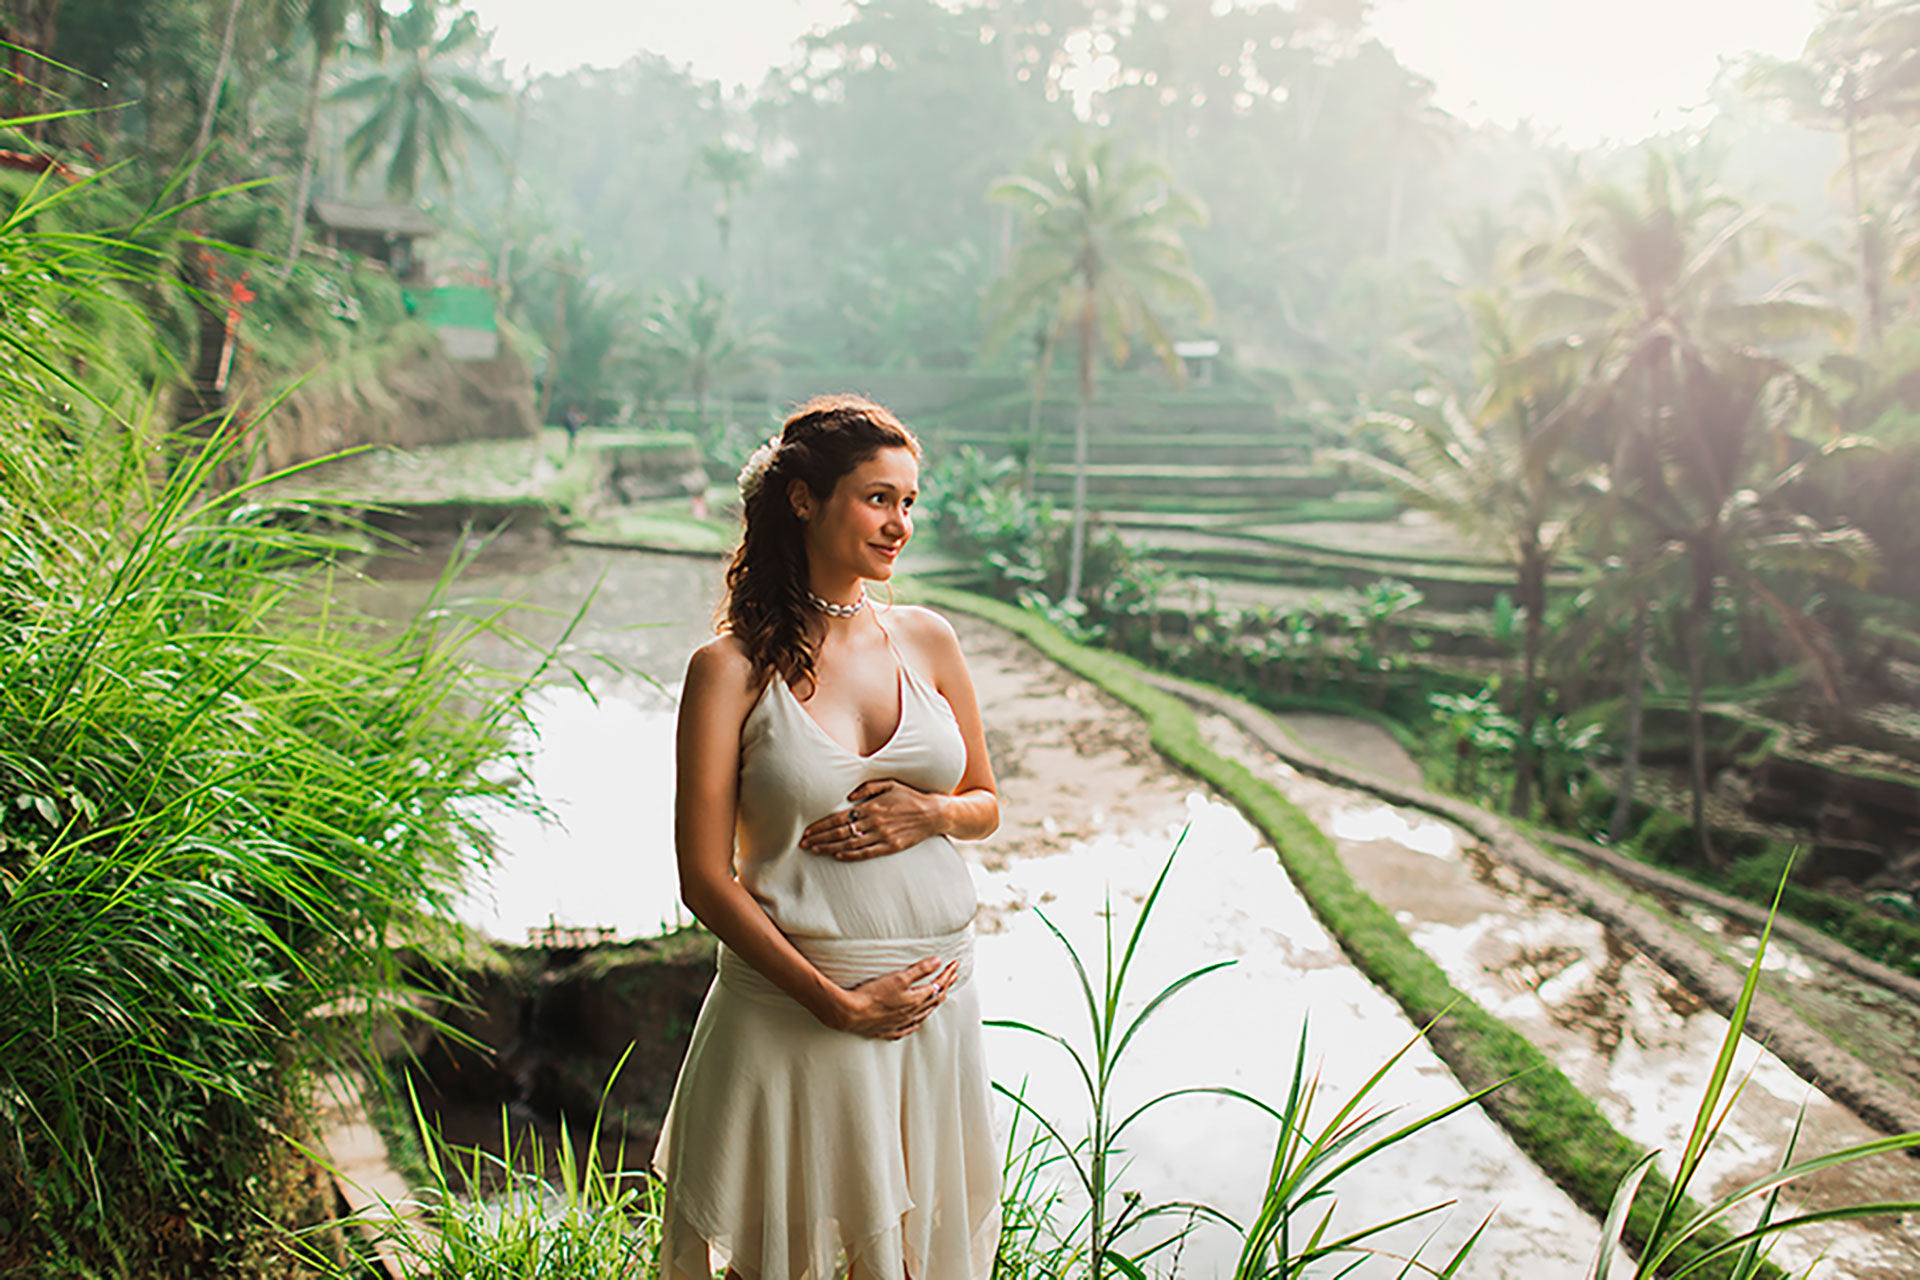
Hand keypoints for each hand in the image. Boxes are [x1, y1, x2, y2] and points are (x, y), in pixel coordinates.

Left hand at [799, 779, 944, 860]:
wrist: (933, 813)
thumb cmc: (909, 797)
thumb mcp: (889, 784)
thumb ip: (867, 788)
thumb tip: (848, 795)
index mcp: (871, 807)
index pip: (839, 818)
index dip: (821, 825)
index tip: (807, 831)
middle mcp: (874, 822)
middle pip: (840, 832)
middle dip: (820, 838)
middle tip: (804, 843)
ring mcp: (882, 836)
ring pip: (849, 844)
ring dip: (829, 848)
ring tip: (814, 851)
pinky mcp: (890, 847)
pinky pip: (866, 853)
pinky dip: (851, 855)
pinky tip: (838, 856)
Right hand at [829, 957, 959, 1038]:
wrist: (851, 1013)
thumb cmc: (873, 994)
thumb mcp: (898, 977)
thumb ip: (919, 969)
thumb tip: (938, 962)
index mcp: (915, 999)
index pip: (937, 985)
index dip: (947, 974)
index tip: (954, 965)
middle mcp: (911, 1013)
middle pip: (933, 1000)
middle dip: (945, 986)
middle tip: (952, 977)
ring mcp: (900, 1023)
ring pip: (922, 1015)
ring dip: (933, 1004)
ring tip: (940, 997)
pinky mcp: (887, 1030)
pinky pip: (906, 1029)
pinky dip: (914, 1024)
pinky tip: (915, 1024)